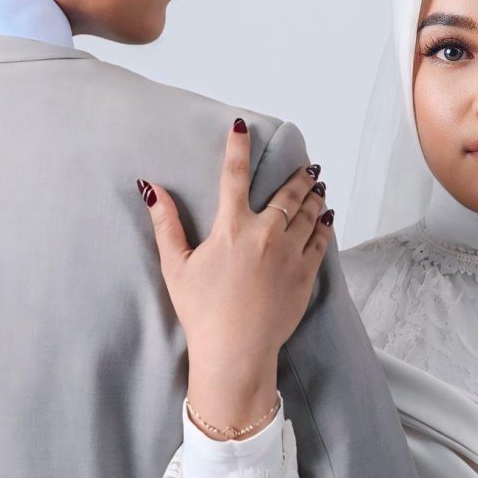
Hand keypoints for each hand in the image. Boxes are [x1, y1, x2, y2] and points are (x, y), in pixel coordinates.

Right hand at [139, 122, 332, 430]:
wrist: (236, 352)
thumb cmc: (202, 312)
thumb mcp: (176, 267)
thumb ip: (166, 224)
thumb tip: (151, 189)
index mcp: (231, 229)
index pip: (234, 175)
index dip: (237, 146)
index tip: (242, 125)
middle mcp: (265, 234)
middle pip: (287, 193)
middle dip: (297, 175)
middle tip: (305, 166)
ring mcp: (290, 254)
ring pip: (309, 212)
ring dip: (313, 195)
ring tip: (317, 185)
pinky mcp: (306, 274)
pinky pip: (320, 240)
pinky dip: (323, 224)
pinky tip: (325, 217)